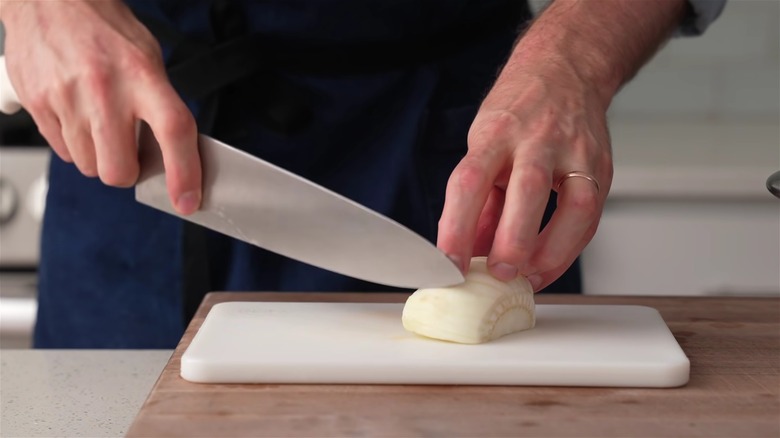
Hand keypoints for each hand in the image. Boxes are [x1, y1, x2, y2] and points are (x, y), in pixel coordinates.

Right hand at [1, 0, 200, 213]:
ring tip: (100, 122)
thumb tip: (173, 155)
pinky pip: (62, 152)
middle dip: (127, 172)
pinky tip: (79, 116)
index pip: (173, 132)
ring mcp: (66, 98)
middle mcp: (104, 89)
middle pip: (118, 171)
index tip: (187, 199)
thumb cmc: (104, 29)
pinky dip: (75, 144)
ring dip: (99, 156)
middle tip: (130, 152)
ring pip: (89, 167)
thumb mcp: (148, 60)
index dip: (184, 173)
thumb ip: (160, 107)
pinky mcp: (37, 104)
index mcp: (142, 75)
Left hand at [436, 0, 686, 290]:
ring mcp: (575, 152)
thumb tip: (469, 252)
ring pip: (574, 206)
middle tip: (499, 273)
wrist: (565, 69)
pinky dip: (570, 248)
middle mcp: (537, 139)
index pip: (470, 181)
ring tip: (530, 278)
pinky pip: (591, 216)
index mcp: (495, 133)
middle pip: (528, 190)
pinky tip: (549, 264)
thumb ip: (480, 201)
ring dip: (552, 252)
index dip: (457, 226)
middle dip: (513, 240)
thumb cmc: (517, 111)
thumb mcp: (484, 145)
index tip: (449, 262)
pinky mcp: (601, 167)